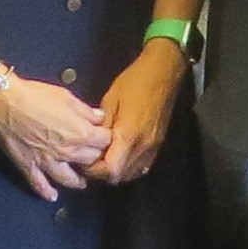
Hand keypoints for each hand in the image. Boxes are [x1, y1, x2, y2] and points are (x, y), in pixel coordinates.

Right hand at [0, 75, 109, 200]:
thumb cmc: (35, 95)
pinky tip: (52, 196)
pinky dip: (46, 192)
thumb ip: (86, 111)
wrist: (4, 102)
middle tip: (96, 156)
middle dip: (96, 157)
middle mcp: (67, 152)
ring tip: (82, 181)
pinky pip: (39, 184)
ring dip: (78, 180)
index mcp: (80, 133)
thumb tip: (100, 117)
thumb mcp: (66, 97)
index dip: (108, 137)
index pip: (105, 141)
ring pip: (70, 179)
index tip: (106, 135)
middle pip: (91, 160)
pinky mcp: (29, 166)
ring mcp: (48, 162)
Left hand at [96, 38, 190, 184]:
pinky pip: (141, 166)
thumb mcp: (110, 100)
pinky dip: (129, 167)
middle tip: (91, 160)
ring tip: (105, 158)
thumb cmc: (135, 82)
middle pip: (119, 176)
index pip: (110, 169)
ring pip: (131, 174)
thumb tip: (92, 141)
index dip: (94, 170)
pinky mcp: (158, 145)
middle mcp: (142, 147)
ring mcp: (152, 147)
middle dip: (102, 173)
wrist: (164, 72)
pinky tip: (121, 156)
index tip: (83, 160)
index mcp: (129, 135)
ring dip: (116, 171)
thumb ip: (101, 125)